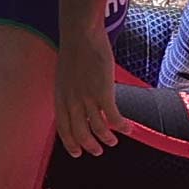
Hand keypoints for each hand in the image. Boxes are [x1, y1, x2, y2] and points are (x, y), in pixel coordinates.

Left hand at [54, 43, 122, 159]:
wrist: (81, 35)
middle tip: (98, 151)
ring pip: (98, 128)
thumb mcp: (65, 76)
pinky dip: (121, 126)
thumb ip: (69, 92)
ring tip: (113, 142)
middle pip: (80, 133)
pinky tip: (128, 128)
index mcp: (60, 98)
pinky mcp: (103, 93)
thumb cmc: (75, 51)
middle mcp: (72, 102)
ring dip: (107, 138)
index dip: (71, 143)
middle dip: (90, 145)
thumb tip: (77, 102)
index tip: (77, 153)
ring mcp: (87, 99)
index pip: (63, 129)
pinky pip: (113, 117)